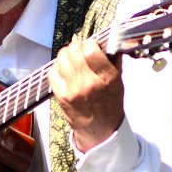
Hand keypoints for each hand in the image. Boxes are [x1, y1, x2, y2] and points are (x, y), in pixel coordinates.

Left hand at [48, 36, 124, 150]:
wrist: (99, 130)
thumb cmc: (110, 104)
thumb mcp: (118, 82)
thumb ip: (114, 61)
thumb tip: (108, 41)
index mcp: (107, 78)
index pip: (91, 50)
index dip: (89, 43)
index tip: (91, 45)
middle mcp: (89, 83)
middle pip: (74, 51)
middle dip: (76, 47)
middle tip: (80, 50)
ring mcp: (73, 90)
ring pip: (62, 59)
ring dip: (66, 55)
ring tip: (71, 59)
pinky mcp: (61, 95)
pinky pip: (52, 72)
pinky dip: (57, 68)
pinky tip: (64, 71)